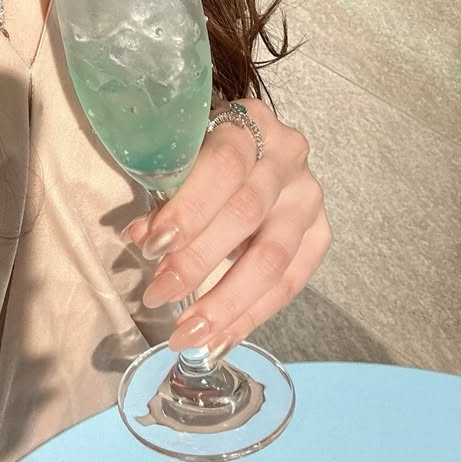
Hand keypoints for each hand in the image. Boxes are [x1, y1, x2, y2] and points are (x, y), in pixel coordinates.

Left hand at [122, 99, 330, 354]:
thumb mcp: (181, 154)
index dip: (189, 208)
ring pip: (272, 258)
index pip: (224, 166)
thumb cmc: (204, 147)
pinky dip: (251, 316)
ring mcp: (309, 197)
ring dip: (226, 303)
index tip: (152, 247)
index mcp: (250, 121)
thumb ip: (164, 191)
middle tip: (157, 295)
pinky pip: (289, 284)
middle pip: (246, 215)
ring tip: (189, 335)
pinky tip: (220, 339)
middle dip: (198, 262)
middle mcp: (289, 156)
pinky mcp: (320, 234)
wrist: (252, 143)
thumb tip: (140, 239)